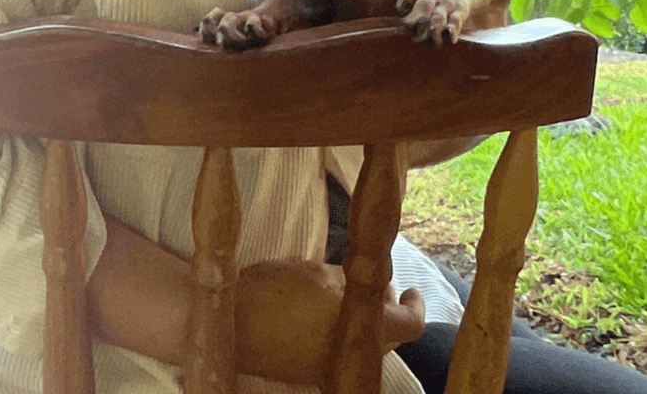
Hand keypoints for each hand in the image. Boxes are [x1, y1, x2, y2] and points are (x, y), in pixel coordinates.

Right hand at [235, 260, 424, 383]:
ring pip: (358, 344)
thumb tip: (370, 283)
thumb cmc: (274, 292)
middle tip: (371, 287)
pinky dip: (333, 333)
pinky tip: (313, 313)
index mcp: (365, 328)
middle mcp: (352, 356)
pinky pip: (333, 353)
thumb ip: (350, 279)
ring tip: (336, 295)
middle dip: (383, 310)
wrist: (230, 326)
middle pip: (387, 336)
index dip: (415, 305)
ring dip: (357, 321)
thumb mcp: (317, 273)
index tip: (411, 291)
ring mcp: (328, 368)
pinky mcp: (305, 373)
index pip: (411, 324)